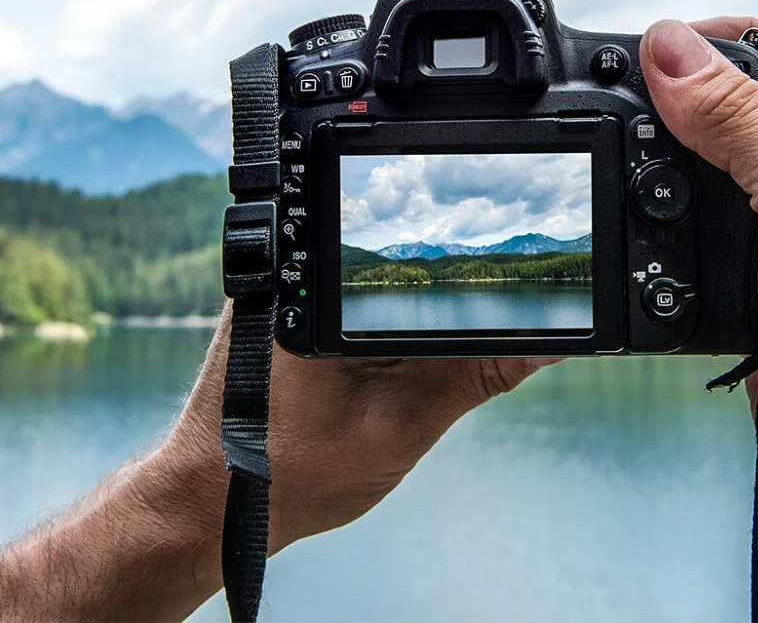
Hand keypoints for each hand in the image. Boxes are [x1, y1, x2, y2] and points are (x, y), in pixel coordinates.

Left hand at [0, 305, 555, 620]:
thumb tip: (545, 341)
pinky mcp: (286, 312)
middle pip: (402, 255)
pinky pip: (354, 298)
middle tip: (484, 323)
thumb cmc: (290, 473)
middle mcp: (293, 270)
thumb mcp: (402, 425)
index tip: (519, 288)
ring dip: (419, 306)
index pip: (418, 250)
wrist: (212, 507)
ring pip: (380, 278)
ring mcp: (284, 289)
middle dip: (452, 287)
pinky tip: (400, 355)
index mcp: (317, 285)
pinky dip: (389, 321)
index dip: (477, 267)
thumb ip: (477, 374)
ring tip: (429, 350)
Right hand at [639, 18, 757, 619]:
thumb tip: (669, 49)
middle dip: (681, 102)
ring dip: (667, 168)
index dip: (720, 35)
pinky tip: (644, 234)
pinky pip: (701, 237)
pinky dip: (666, 229)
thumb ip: (738, 120)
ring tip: (623, 166)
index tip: (653, 47)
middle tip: (624, 107)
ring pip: (714, 174)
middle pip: (741, 106)